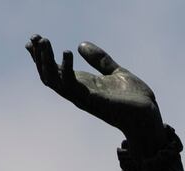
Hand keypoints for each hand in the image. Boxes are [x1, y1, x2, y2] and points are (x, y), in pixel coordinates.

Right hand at [25, 36, 165, 151]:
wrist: (150, 117)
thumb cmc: (135, 99)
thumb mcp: (116, 73)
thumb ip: (100, 60)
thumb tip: (81, 44)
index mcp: (83, 86)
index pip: (55, 72)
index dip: (41, 56)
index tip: (34, 39)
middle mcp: (80, 93)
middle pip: (48, 77)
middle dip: (38, 57)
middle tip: (36, 38)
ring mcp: (84, 98)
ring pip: (54, 81)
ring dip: (45, 61)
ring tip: (44, 42)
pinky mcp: (93, 101)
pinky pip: (72, 86)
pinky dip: (65, 69)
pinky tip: (67, 53)